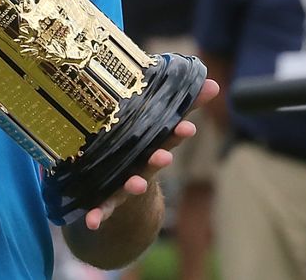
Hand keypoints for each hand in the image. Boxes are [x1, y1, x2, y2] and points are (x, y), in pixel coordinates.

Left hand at [81, 78, 220, 229]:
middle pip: (152, 162)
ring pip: (131, 184)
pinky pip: (103, 208)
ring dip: (134, 185)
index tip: (188, 128)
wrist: (127, 201)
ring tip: (135, 183)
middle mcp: (142, 167)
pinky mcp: (107, 200)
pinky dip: (98, 215)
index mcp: (152, 147)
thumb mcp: (159, 129)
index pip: (169, 137)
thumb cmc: (141, 154)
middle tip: (163, 155)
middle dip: (158, 159)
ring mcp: (125, 184)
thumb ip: (183, 106)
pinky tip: (92, 222)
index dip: (178, 133)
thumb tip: (213, 83)